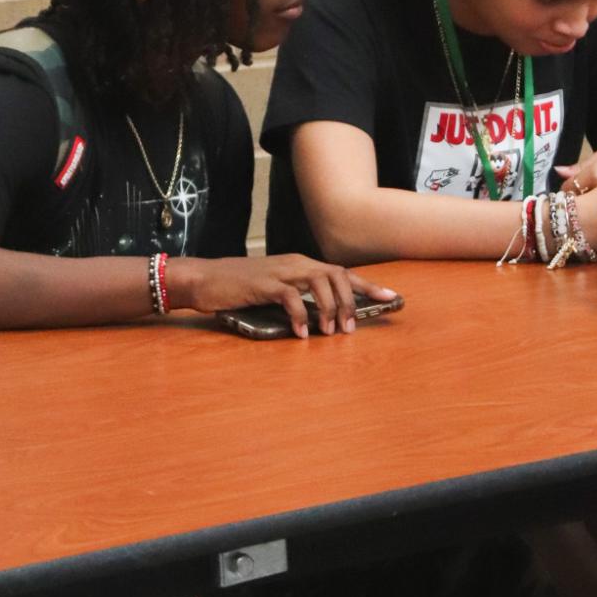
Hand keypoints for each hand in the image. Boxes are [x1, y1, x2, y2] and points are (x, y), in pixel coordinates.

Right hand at [168, 254, 395, 337]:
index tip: (391, 298)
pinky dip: (299, 315)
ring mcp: (280, 271)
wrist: (205, 279)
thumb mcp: (274, 290)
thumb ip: (297, 297)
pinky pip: (290, 297)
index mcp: (300, 264)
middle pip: (337, 275)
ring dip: (329, 308)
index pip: (341, 272)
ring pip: (319, 282)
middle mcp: (295, 263)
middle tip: (351, 329)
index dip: (368, 285)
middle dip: (350, 302)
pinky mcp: (263, 283)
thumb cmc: (240, 288)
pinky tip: (301, 333)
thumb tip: (321, 318)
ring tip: (330, 332)